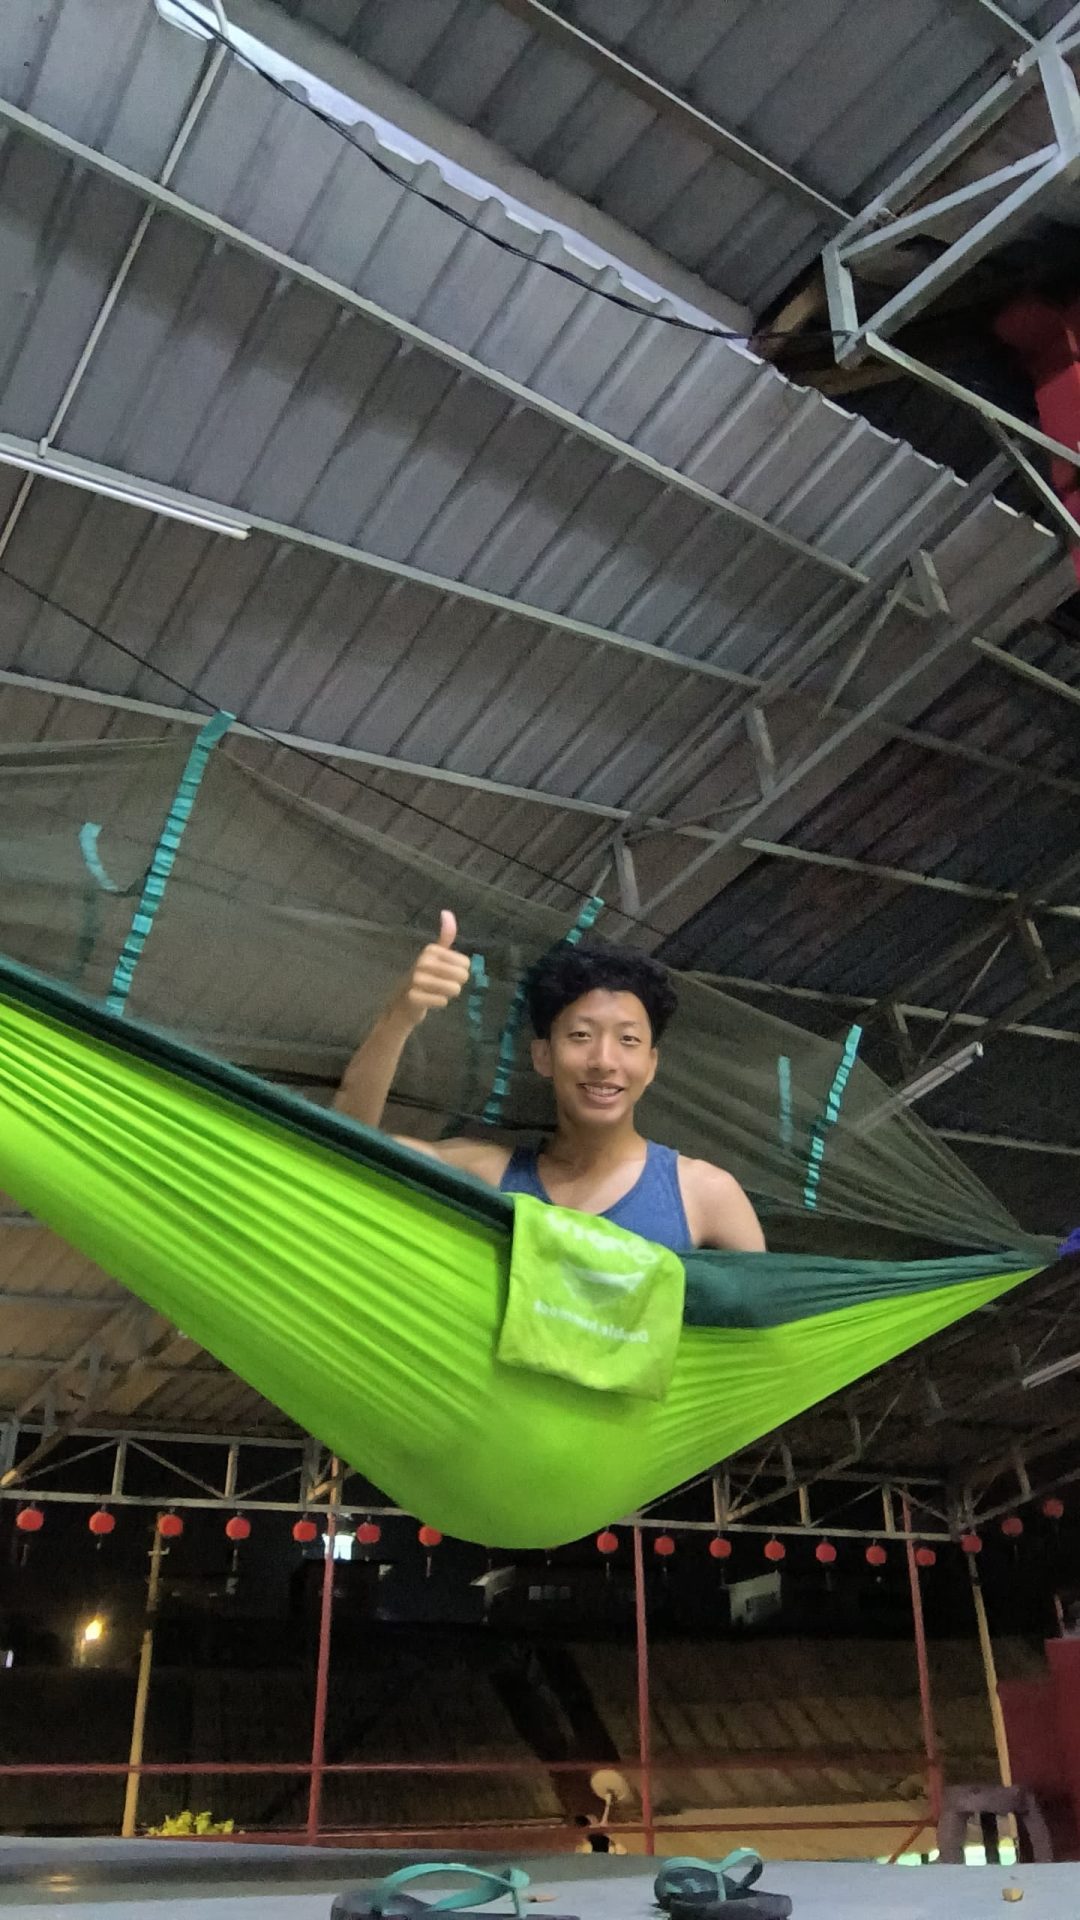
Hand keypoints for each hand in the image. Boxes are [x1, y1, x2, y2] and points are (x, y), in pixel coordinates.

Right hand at [393, 911, 470, 1029]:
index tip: (445, 973)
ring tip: (435, 992)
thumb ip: (445, 936)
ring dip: (448, 994)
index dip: (459, 971)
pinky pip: (442, 1001)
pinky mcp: (414, 997)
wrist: (403, 1001)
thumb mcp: (436, 955)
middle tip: (441, 984)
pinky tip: (429, 1000)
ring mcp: (417, 979)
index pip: (466, 963)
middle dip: (456, 984)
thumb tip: (446, 911)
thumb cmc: (424, 977)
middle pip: (462, 976)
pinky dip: (439, 1003)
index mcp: (431, 950)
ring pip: (454, 989)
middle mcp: (423, 961)